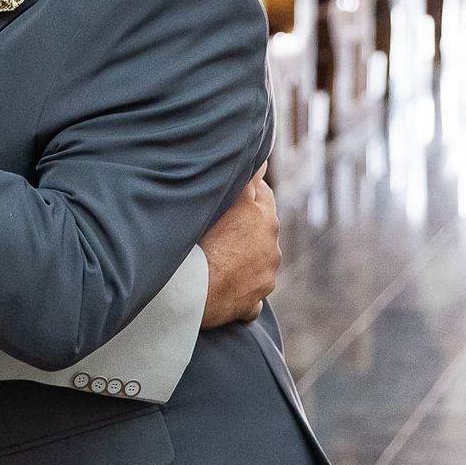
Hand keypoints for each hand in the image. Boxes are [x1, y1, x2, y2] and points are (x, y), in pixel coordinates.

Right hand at [199, 170, 279, 328]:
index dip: (250, 188)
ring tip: (218, 255)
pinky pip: (249, 294)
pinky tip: (224, 287)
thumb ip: (245, 181)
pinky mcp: (254, 304)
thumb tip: (260, 160)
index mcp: (264, 218)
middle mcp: (271, 248)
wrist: (194, 291)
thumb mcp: (224, 202)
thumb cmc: (203, 242)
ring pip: (258, 261)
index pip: (263, 192)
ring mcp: (265, 277)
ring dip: (245, 256)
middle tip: (222, 221)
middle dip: (248, 223)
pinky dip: (240, 289)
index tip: (235, 189)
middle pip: (263, 227)